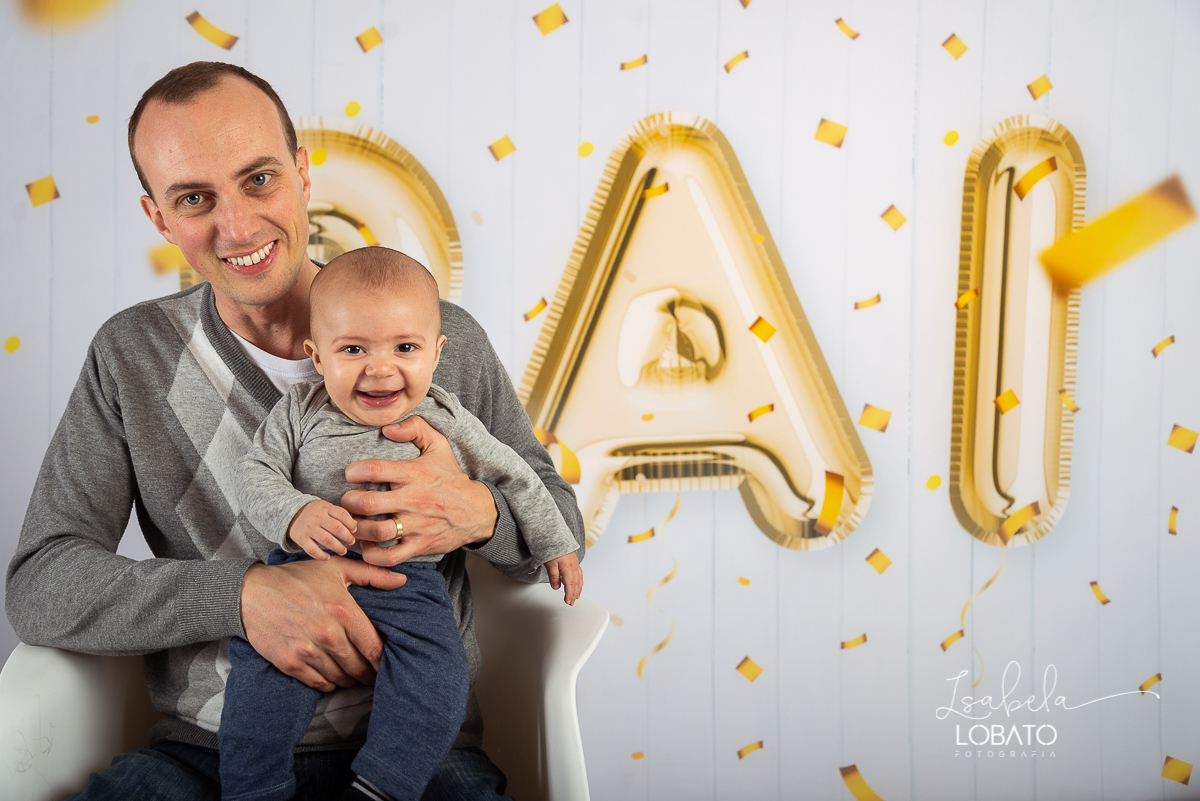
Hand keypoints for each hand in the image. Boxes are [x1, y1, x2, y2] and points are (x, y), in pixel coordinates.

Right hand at [239, 557, 406, 690]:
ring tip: (353, 677)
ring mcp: (307, 650)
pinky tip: (331, 677)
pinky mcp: (289, 662)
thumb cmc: (297, 578)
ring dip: (349, 680)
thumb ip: (372, 574)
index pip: (374, 647)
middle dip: (368, 674)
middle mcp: (327, 633)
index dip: (383, 662)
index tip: (386, 665)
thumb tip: (402, 580)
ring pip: (340, 678)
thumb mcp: (336, 569)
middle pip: (359, 667)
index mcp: (343, 610)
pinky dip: (328, 684)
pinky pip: (318, 684)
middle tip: (372, 675)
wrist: (251, 592)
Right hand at [288, 500, 356, 559]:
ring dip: (338, 547)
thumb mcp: (327, 508)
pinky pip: (312, 550)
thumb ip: (340, 515)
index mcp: (325, 508)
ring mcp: (308, 528)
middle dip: (347, 537)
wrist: (292, 513)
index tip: (354, 531)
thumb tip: (355, 526)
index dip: (351, 524)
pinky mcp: (301, 538)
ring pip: (327, 540)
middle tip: (351, 542)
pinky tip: (327, 557)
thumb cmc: (316, 513)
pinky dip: (321, 556)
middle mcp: (317, 517)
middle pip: (336, 528)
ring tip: (343, 551)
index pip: (342, 514)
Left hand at [341, 416, 498, 567]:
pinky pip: (391, 556)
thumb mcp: (439, 446)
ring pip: (377, 531)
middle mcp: (413, 500)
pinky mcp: (420, 545)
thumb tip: (387, 428)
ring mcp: (417, 525)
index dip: (354, 471)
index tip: (351, 474)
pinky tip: (368, 546)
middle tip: (348, 501)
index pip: (375, 469)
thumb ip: (415, 428)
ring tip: (354, 523)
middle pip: (368, 504)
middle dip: (349, 503)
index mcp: (414, 474)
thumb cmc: (451, 478)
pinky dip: (374, 554)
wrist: (477, 511)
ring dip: (357, 529)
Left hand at [546, 552, 582, 605]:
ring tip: (576, 596)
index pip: (570, 585)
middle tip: (571, 603)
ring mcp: (575, 564)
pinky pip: (579, 574)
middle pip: (576, 584)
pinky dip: (579, 581)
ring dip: (578, 589)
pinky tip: (578, 584)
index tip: (568, 602)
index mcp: (568, 568)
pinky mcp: (574, 562)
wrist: (556, 536)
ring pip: (579, 579)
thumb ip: (553, 576)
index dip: (569, 594)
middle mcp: (574, 567)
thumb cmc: (553, 548)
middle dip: (574, 594)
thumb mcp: (550, 563)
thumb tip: (556, 587)